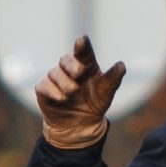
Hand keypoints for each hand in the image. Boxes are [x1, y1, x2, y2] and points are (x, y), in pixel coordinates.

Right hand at [34, 35, 126, 149]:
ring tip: (73, 93)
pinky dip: (54, 92)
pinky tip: (62, 99)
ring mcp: (55, 77)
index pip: (83, 52)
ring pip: (55, 73)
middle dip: (72, 66)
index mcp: (86, 65)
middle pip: (66, 60)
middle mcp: (69, 68)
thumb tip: (122, 66)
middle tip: (79, 73)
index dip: (82, 46)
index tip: (82, 40)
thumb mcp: (106, 94)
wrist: (80, 126)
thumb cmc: (94, 104)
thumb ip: (112, 80)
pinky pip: (44, 86)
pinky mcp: (44, 89)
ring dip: (65, 84)